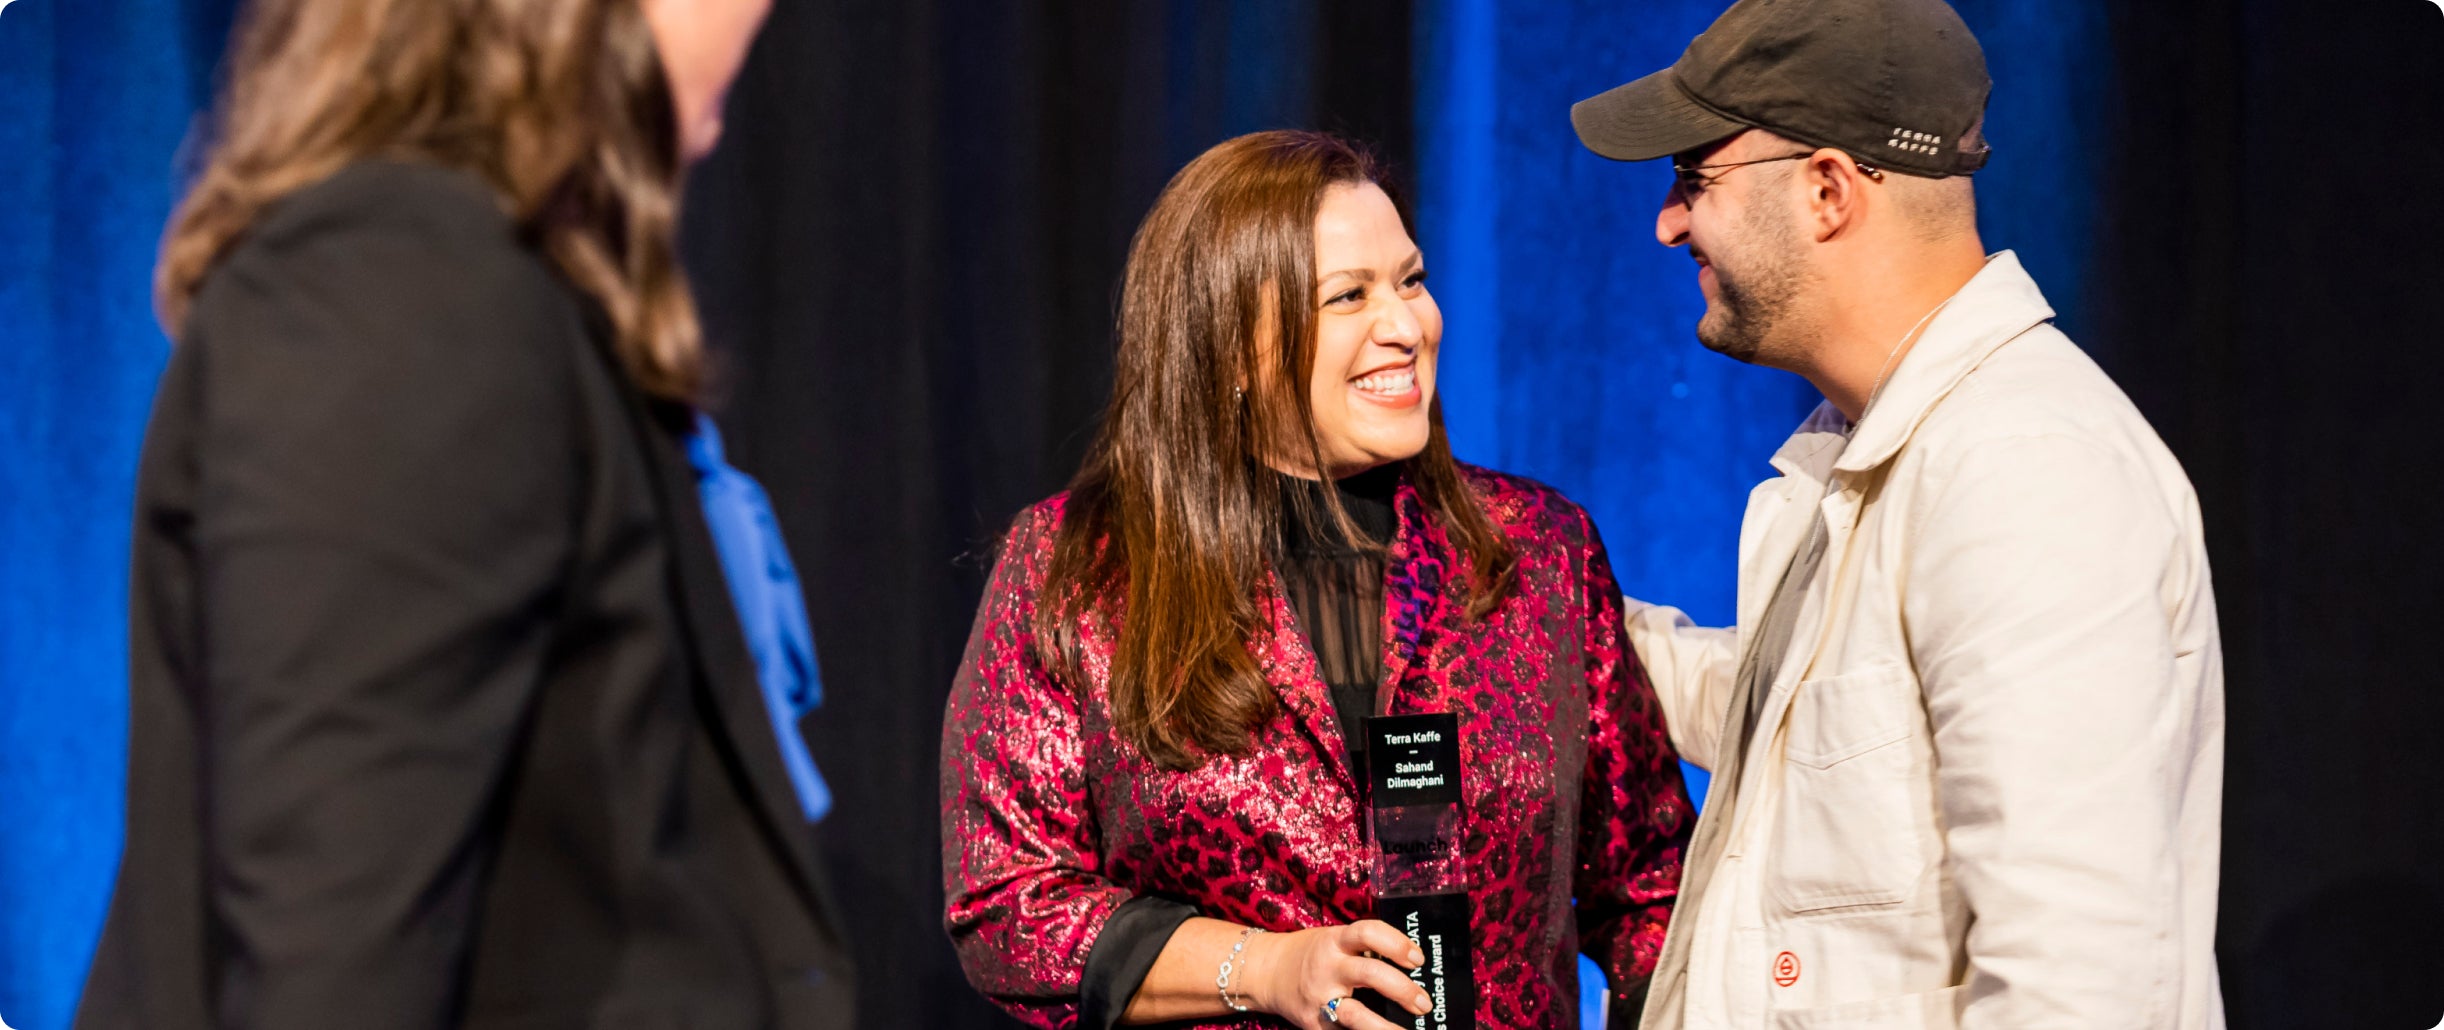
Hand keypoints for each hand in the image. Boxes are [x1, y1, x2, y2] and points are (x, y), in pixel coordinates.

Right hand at [1242, 921, 1432, 1029]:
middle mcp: (1328, 968)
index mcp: (1334, 941)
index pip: (1369, 933)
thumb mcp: (1333, 940)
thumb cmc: (1311, 954)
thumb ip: (1364, 950)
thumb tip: (1413, 966)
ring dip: (1386, 1028)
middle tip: (1423, 1003)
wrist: (1265, 972)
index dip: (1397, 944)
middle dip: (1402, 989)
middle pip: (1370, 975)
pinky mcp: (1315, 1024)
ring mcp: (1320, 999)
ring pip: (1357, 1015)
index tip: (1418, 959)